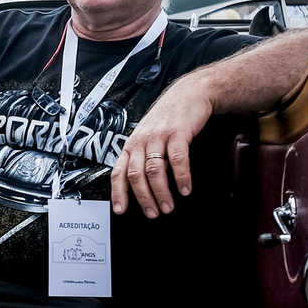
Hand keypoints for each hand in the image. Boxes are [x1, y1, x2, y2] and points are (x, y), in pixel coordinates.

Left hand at [112, 76, 212, 217]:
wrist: (189, 94)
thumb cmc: (167, 119)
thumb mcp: (148, 137)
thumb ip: (143, 157)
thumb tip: (140, 186)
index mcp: (131, 144)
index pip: (119, 171)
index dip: (118, 192)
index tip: (121, 210)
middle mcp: (141, 141)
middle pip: (136, 175)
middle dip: (144, 198)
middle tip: (153, 213)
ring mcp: (159, 136)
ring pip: (154, 170)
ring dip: (161, 192)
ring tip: (169, 207)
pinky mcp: (178, 133)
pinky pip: (177, 159)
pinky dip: (181, 177)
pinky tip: (185, 189)